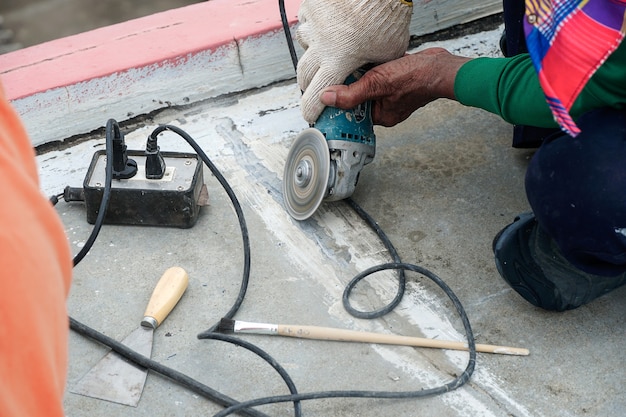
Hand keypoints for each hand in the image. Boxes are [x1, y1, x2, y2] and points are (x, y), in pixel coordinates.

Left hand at [319, 48, 470, 126]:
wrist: (440, 67)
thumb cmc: (415, 78)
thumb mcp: (377, 84)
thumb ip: (351, 93)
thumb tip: (328, 98)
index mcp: (381, 116)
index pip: (352, 115)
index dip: (340, 106)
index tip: (328, 96)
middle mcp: (385, 108)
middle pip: (358, 99)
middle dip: (352, 87)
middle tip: (348, 76)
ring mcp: (391, 95)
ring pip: (367, 86)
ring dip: (363, 76)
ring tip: (365, 68)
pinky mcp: (396, 83)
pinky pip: (378, 78)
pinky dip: (374, 69)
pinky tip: (375, 63)